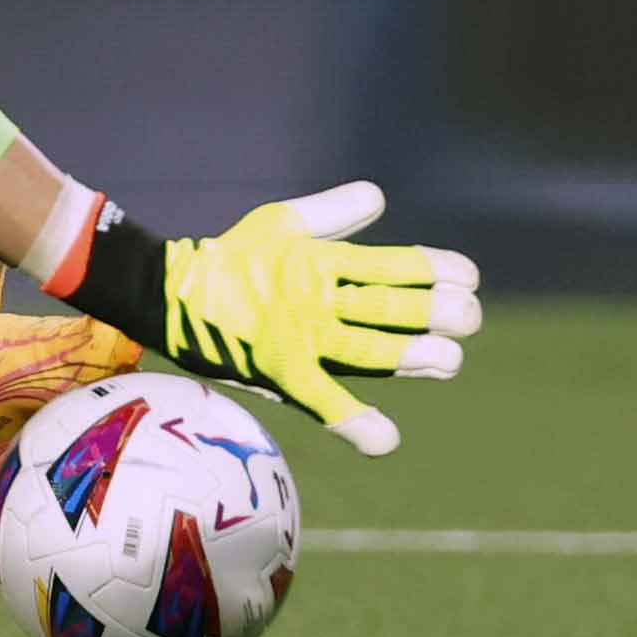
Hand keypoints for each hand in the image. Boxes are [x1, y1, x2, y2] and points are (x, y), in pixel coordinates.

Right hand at [159, 182, 478, 457]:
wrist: (167, 294)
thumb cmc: (230, 257)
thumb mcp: (278, 221)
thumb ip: (332, 212)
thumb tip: (379, 196)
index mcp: (317, 259)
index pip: (388, 262)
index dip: (433, 268)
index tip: (468, 276)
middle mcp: (314, 297)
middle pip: (386, 306)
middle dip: (435, 311)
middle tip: (468, 316)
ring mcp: (298, 336)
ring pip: (366, 349)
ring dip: (411, 356)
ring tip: (451, 360)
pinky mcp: (278, 371)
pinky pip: (319, 398)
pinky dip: (351, 421)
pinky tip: (385, 440)